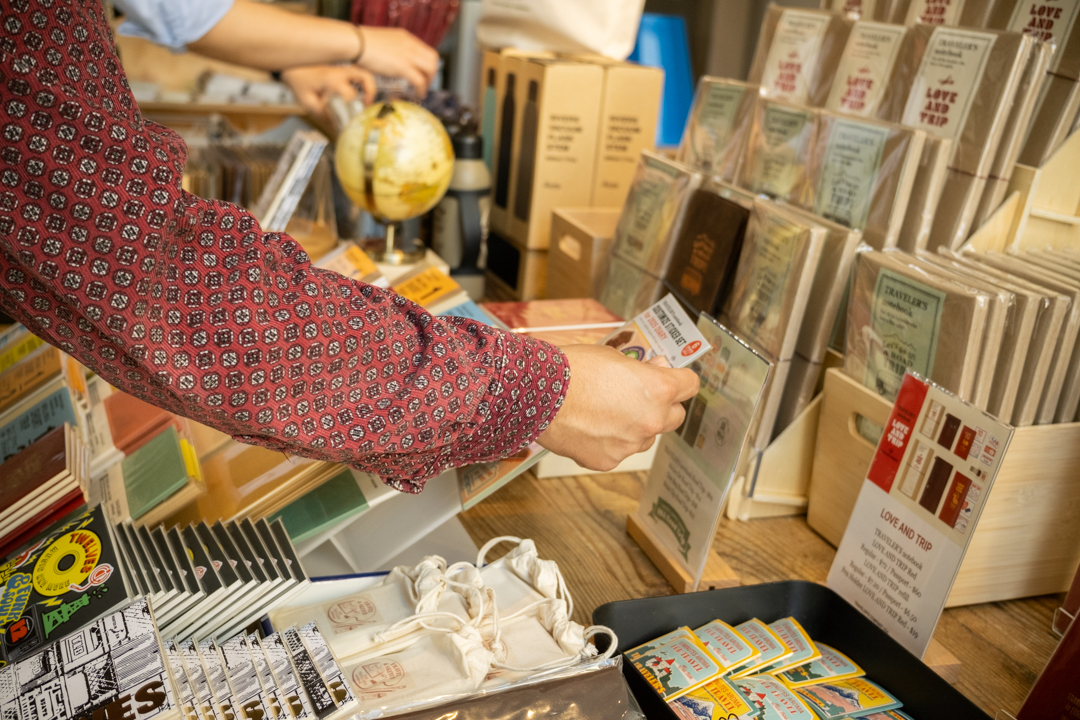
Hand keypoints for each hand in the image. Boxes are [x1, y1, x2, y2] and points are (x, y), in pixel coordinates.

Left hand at [281, 65, 375, 115]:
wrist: (290, 65)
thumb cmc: (297, 80)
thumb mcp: (307, 101)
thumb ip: (322, 114)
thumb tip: (335, 126)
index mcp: (332, 80)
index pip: (350, 94)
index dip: (353, 108)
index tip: (351, 119)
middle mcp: (340, 73)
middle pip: (364, 78)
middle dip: (369, 93)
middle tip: (367, 106)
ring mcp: (341, 69)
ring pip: (364, 73)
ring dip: (369, 87)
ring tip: (367, 100)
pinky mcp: (340, 70)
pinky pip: (357, 74)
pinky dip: (363, 83)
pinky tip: (359, 93)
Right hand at [356, 27, 438, 95]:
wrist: (356, 42)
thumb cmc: (361, 43)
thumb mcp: (382, 42)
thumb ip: (391, 49)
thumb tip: (391, 59)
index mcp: (405, 37)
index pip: (425, 49)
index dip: (427, 62)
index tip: (424, 71)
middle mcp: (410, 45)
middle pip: (433, 58)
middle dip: (432, 72)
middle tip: (427, 82)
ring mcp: (408, 55)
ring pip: (431, 69)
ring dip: (429, 81)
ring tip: (423, 90)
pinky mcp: (403, 66)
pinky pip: (420, 80)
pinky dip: (421, 89)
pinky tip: (418, 94)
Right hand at [537, 345, 698, 471]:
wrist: (538, 394)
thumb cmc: (572, 370)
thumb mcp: (614, 357)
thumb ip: (642, 369)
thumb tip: (658, 369)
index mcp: (658, 389)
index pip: (689, 385)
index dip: (679, 379)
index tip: (671, 378)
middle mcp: (651, 420)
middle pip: (674, 417)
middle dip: (662, 407)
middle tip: (638, 396)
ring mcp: (630, 444)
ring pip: (645, 437)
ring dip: (635, 427)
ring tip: (605, 412)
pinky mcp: (608, 460)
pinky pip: (618, 451)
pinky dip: (609, 442)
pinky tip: (589, 427)